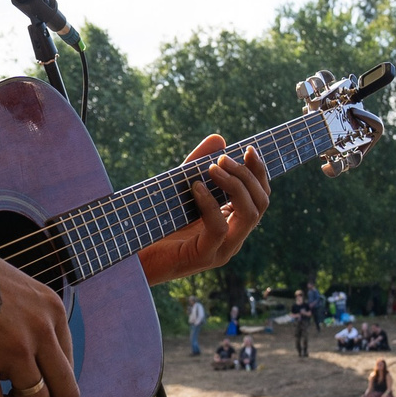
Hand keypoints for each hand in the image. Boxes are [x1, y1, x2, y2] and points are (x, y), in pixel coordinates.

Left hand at [138, 135, 270, 285]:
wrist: (134, 255)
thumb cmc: (158, 222)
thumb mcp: (181, 187)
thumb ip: (198, 164)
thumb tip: (219, 139)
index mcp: (233, 222)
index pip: (260, 196)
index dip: (259, 172)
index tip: (249, 150)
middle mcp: (234, 237)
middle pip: (260, 203)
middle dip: (246, 176)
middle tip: (222, 159)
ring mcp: (222, 250)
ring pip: (249, 215)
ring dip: (235, 186)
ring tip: (213, 168)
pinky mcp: (204, 257)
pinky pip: (219, 229)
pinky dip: (210, 204)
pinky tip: (196, 188)